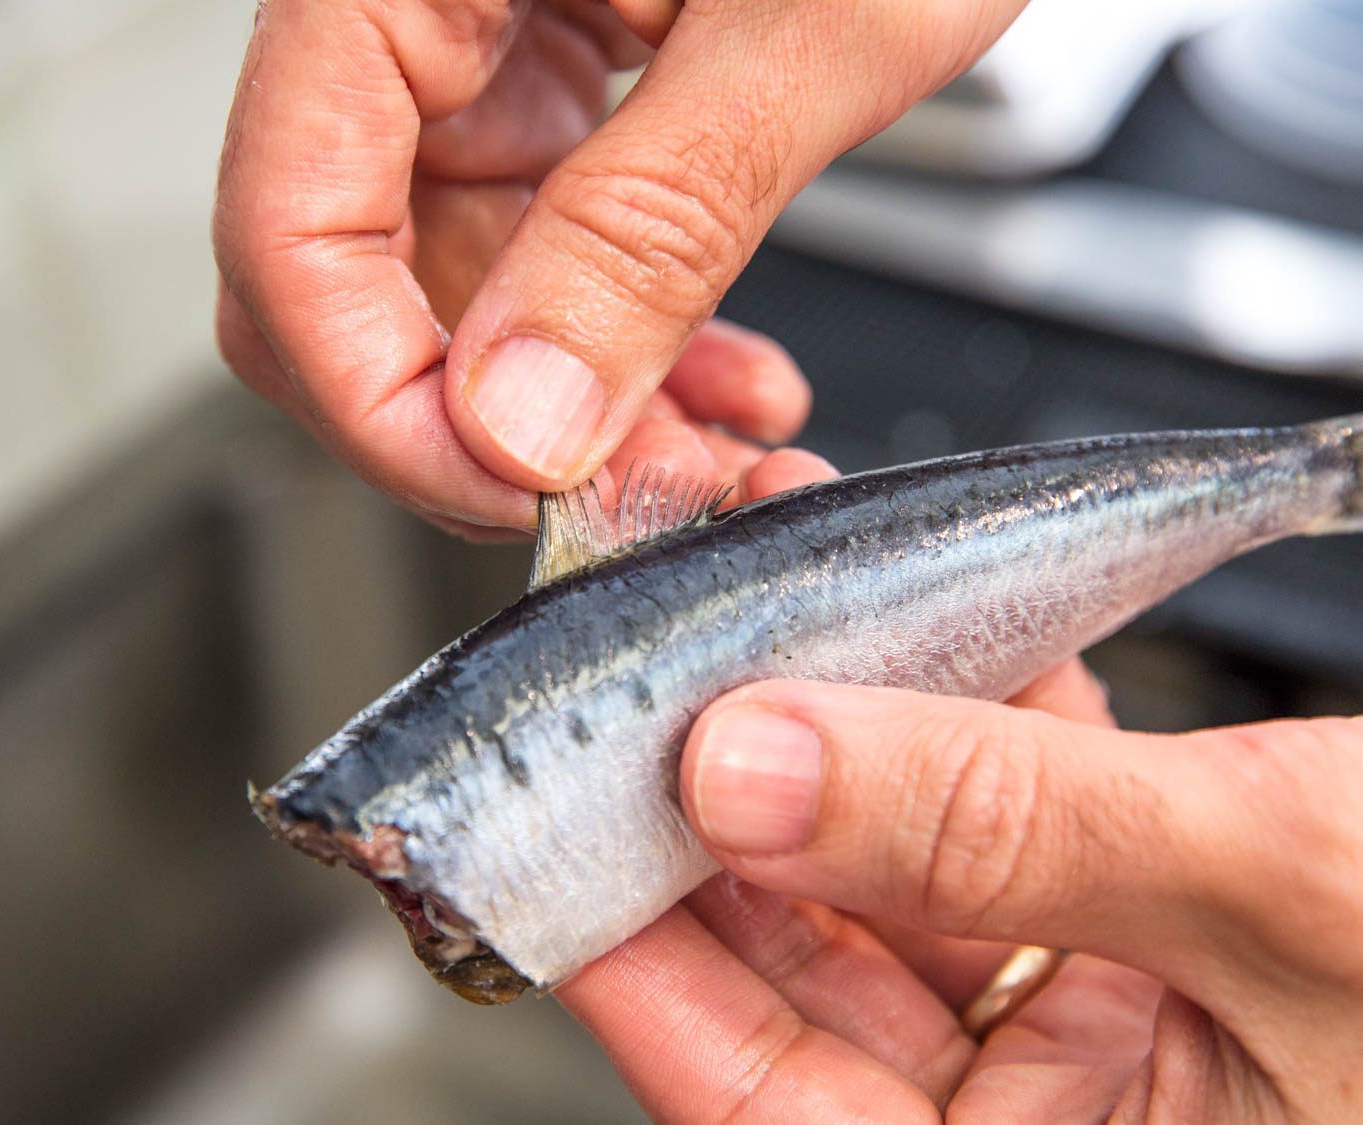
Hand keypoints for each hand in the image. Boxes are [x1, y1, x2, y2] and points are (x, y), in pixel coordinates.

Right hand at [213, 0, 1026, 536]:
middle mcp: (417, 16)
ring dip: (580, 418)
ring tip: (716, 460)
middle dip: (486, 429)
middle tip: (627, 498)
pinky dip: (627, 353)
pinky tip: (722, 388)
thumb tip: (525, 418)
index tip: (512, 491)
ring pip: (458, 305)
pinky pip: (543, 269)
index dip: (378, 397)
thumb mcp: (807, 23)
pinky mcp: (553, 101)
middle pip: (352, 287)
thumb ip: (653, 222)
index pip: (290, 219)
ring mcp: (480, 63)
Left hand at [561, 458, 1362, 1121]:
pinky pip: (991, 825)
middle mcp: (1054, 1115)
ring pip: (891, 878)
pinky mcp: (1130, 924)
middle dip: (728, 805)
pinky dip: (955, 722)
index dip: (639, 964)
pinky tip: (915, 629)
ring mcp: (1089, 1019)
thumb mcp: (1262, 883)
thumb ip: (998, 825)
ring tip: (764, 613)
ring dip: (835, 734)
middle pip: (808, 973)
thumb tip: (755, 764)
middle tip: (645, 682)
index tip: (549, 830)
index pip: (763, 1095)